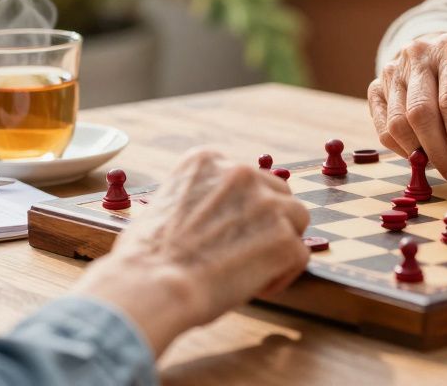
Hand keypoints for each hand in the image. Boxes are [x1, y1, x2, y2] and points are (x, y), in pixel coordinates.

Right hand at [73, 148, 309, 353]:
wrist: (152, 286)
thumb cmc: (147, 257)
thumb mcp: (163, 203)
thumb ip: (198, 197)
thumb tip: (214, 213)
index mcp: (208, 160)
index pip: (244, 178)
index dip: (241, 207)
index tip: (228, 229)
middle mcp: (241, 173)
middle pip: (277, 192)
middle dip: (268, 220)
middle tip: (246, 249)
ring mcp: (267, 204)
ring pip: (295, 218)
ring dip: (280, 242)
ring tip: (253, 269)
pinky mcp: (284, 238)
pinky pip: (300, 254)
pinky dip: (283, 273)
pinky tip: (258, 286)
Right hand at [367, 32, 446, 184]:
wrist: (438, 54)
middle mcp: (417, 56)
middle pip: (421, 114)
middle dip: (441, 154)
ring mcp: (392, 72)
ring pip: (398, 124)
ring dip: (420, 156)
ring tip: (443, 166)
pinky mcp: (375, 88)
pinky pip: (384, 130)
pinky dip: (403, 150)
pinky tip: (422, 154)